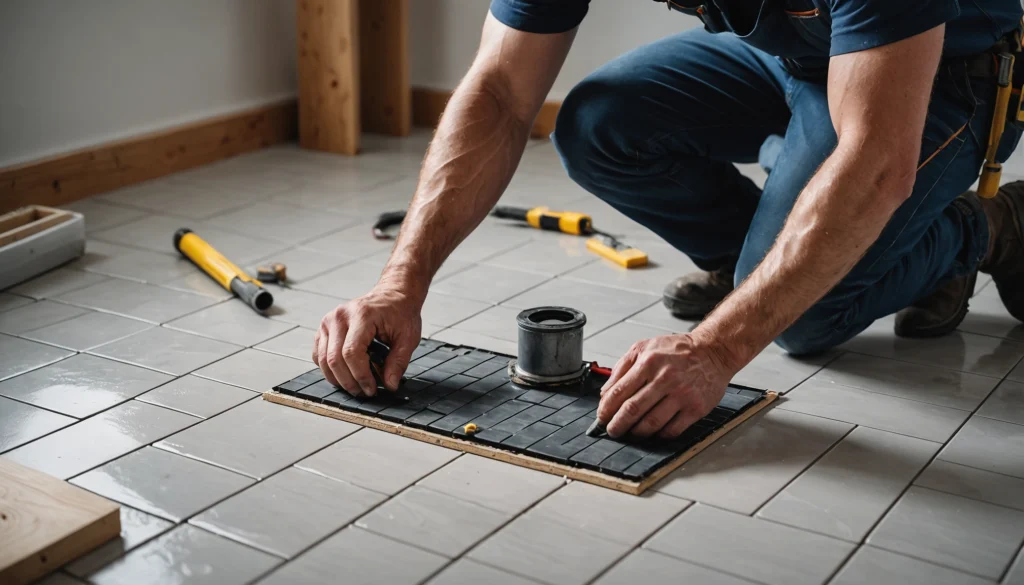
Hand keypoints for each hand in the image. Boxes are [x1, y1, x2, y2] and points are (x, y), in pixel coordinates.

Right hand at [313, 286, 421, 395]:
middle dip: (349, 381)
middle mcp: (339, 316)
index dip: (360, 376)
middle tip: (365, 392)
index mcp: (361, 315)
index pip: (351, 352)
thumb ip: (399, 362)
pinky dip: (329, 369)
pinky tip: (346, 374)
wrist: (393, 295)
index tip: (372, 389)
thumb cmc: (400, 313)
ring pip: (322, 359)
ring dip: (338, 379)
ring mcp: (328, 321)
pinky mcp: (324, 328)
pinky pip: (318, 354)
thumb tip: (390, 385)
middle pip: (334, 358)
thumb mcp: (408, 337)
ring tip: (356, 386)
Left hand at [596, 333, 733, 438]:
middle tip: (612, 430)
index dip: (606, 409)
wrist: (713, 351)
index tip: (602, 417)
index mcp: (649, 362)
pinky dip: (659, 435)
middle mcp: (665, 378)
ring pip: (651, 423)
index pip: (619, 392)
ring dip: (636, 433)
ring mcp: (682, 394)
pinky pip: (672, 430)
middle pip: (633, 410)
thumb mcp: (644, 347)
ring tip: (631, 433)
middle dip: (617, 425)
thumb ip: (622, 368)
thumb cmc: (678, 350)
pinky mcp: (696, 408)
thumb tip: (605, 393)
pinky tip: (654, 432)